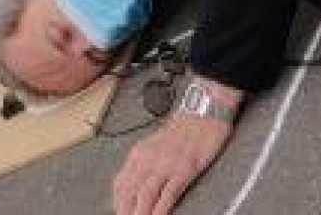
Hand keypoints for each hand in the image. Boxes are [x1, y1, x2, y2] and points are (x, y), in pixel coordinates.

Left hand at [114, 107, 233, 214]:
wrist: (202, 115)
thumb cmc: (181, 132)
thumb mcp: (154, 146)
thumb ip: (143, 164)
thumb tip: (133, 185)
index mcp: (139, 154)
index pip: (120, 183)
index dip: (117, 202)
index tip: (118, 212)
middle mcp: (148, 160)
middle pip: (130, 191)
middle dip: (125, 210)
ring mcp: (165, 165)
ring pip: (145, 194)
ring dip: (139, 213)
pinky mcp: (184, 170)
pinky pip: (169, 193)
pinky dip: (161, 209)